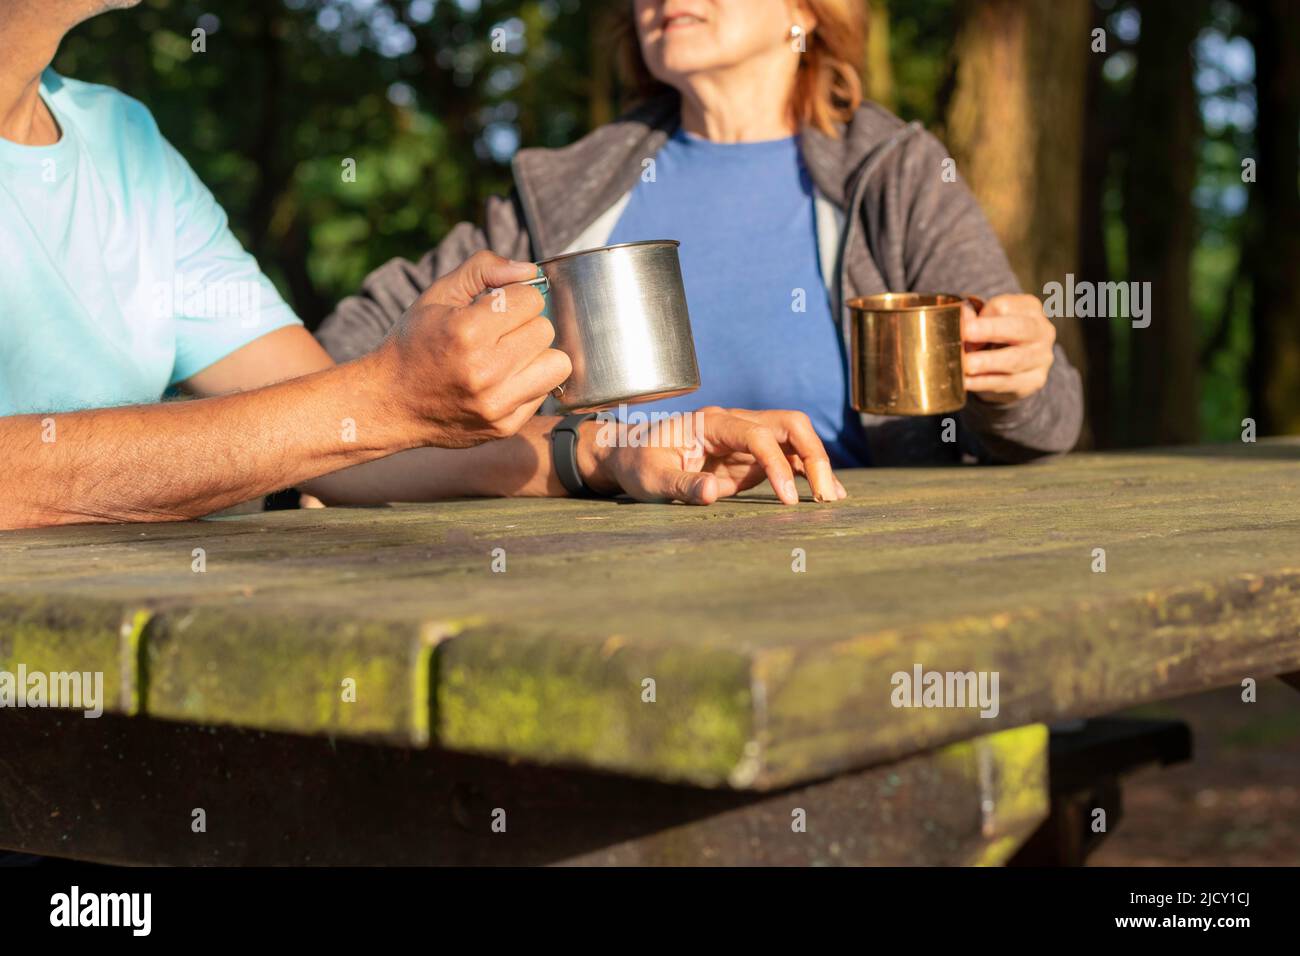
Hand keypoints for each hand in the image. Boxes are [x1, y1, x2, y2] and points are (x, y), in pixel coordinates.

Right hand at [377, 251, 570, 447]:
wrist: (390, 403)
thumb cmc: (415, 343)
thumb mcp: (438, 295)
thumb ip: (483, 270)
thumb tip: (529, 270)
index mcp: (467, 332)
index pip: (532, 300)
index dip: (515, 298)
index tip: (495, 308)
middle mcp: (484, 371)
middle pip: (546, 330)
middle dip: (525, 325)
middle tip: (499, 334)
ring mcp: (497, 404)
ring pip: (557, 363)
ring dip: (536, 355)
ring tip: (508, 356)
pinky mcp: (505, 427)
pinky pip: (545, 392)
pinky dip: (529, 383)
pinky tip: (501, 381)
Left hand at [579, 407, 847, 504]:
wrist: (629, 455)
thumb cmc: (637, 463)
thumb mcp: (651, 477)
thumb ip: (682, 484)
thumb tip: (711, 493)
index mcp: (712, 423)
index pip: (759, 435)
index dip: (778, 466)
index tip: (788, 501)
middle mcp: (735, 424)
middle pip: (789, 425)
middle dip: (813, 456)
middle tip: (824, 496)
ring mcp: (745, 440)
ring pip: (794, 440)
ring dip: (816, 465)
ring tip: (832, 499)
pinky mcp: (749, 459)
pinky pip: (786, 460)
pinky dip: (806, 474)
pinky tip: (823, 495)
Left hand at [961, 294, 1055, 403]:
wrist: (1014, 366)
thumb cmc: (994, 336)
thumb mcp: (984, 320)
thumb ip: (972, 317)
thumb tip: (961, 319)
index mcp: (1029, 308)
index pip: (1005, 306)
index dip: (982, 317)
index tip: (963, 329)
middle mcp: (1042, 331)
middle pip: (1018, 327)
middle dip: (990, 330)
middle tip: (966, 333)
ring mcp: (1042, 357)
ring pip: (1015, 359)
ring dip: (987, 362)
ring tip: (965, 365)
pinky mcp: (1035, 380)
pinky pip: (1008, 382)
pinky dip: (984, 382)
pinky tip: (967, 382)